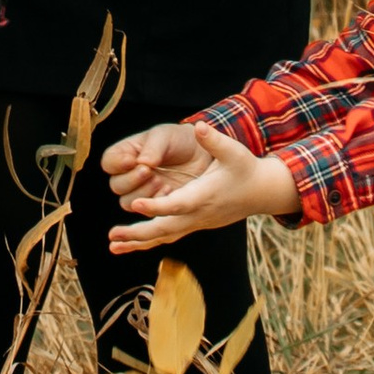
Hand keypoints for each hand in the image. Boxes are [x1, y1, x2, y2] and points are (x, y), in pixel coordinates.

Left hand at [102, 117, 294, 248]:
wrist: (260, 192)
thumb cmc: (245, 169)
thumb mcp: (233, 151)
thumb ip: (214, 140)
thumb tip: (198, 126)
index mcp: (204, 195)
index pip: (177, 204)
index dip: (156, 206)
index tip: (135, 204)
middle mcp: (198, 213)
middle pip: (165, 229)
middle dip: (138, 234)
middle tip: (113, 237)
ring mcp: (196, 223)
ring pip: (164, 236)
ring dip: (138, 242)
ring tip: (113, 246)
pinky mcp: (194, 224)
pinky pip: (168, 235)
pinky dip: (148, 241)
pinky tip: (130, 244)